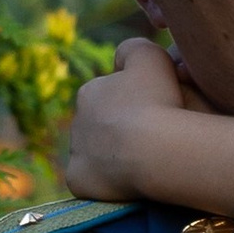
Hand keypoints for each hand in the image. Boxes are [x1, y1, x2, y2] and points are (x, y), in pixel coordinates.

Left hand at [65, 38, 187, 203]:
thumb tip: (121, 57)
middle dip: (119, 131)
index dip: (134, 105)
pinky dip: (107, 183)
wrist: (154, 149)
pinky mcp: (78, 181)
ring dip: (113, 157)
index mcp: (90, 92)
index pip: (111, 96)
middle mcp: (77, 121)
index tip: (155, 113)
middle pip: (101, 126)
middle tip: (150, 140)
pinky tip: (128, 183)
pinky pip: (91, 181)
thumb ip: (134, 49)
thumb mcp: (151, 57)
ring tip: (143, 163)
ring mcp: (76, 153)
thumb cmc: (157, 101)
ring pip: (96, 154)